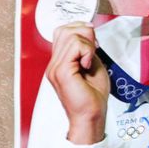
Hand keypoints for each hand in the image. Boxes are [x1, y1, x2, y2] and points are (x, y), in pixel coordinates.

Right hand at [45, 22, 109, 144]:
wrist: (90, 117)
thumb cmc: (92, 98)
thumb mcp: (93, 65)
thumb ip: (88, 50)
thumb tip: (89, 34)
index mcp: (59, 64)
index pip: (62, 32)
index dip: (79, 30)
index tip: (93, 42)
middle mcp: (54, 65)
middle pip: (64, 30)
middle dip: (85, 33)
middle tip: (94, 49)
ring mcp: (55, 68)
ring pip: (70, 35)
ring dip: (87, 44)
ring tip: (90, 59)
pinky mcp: (61, 71)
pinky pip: (75, 46)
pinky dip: (87, 51)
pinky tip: (88, 64)